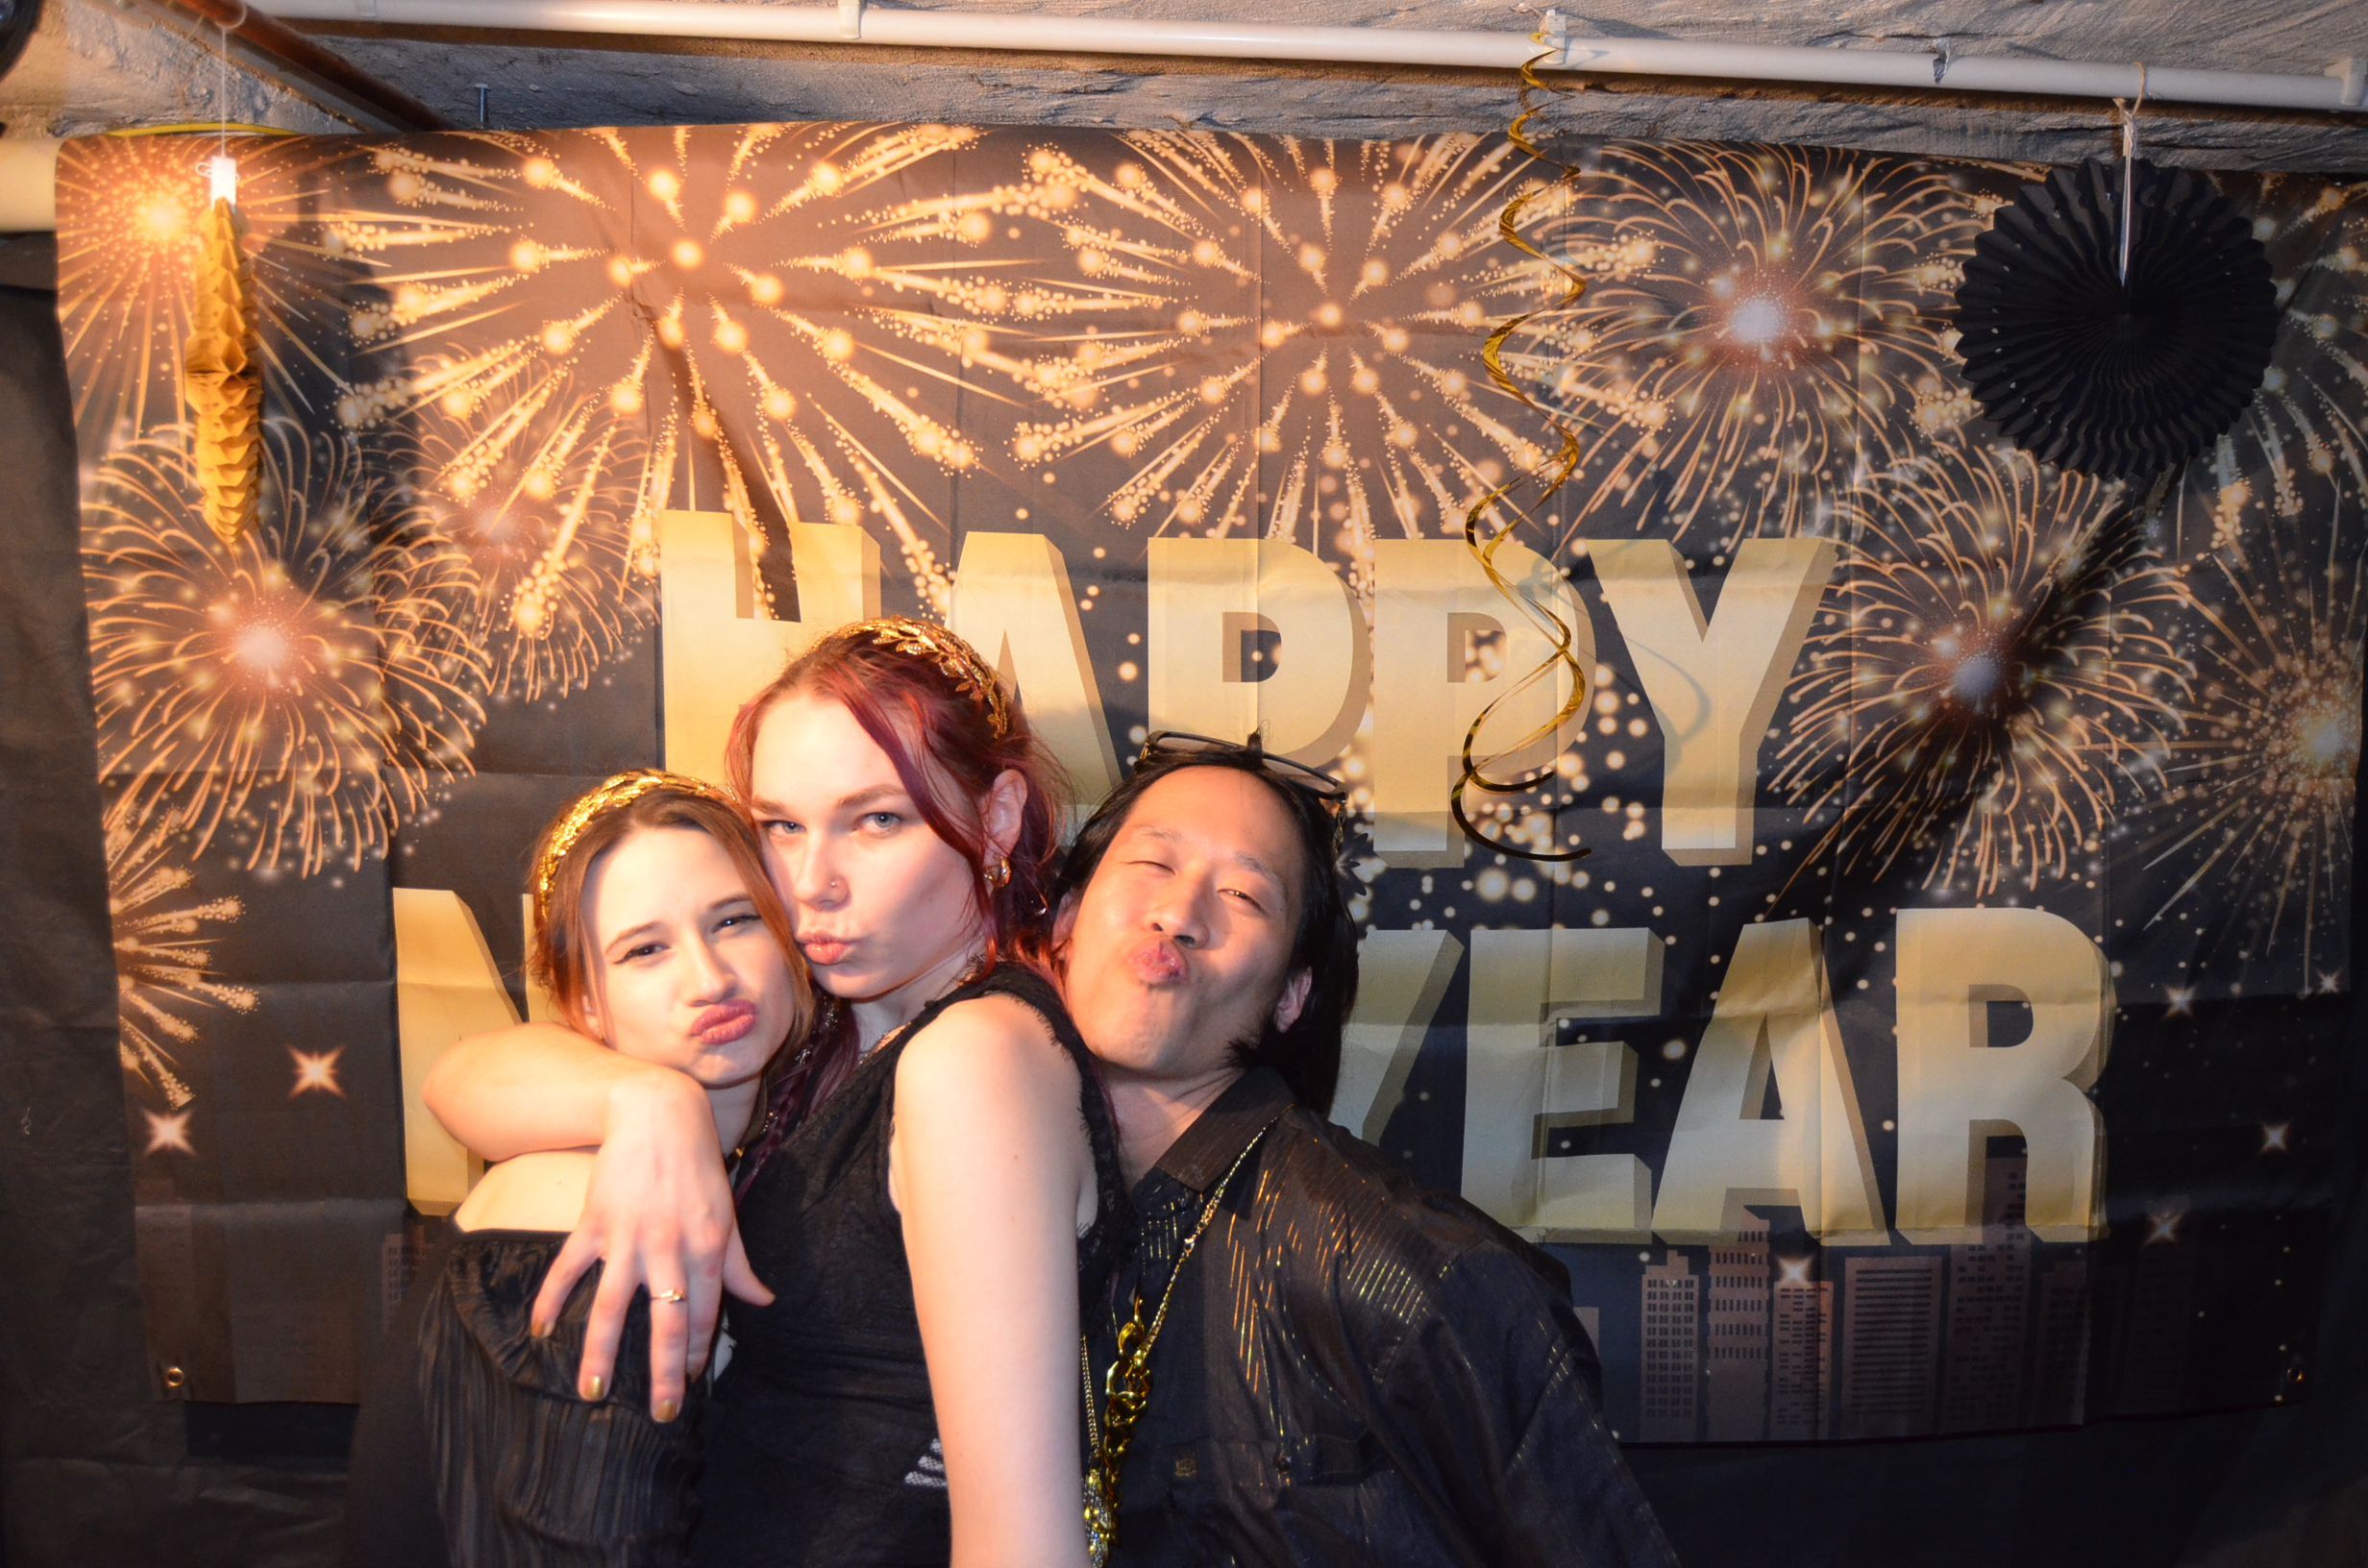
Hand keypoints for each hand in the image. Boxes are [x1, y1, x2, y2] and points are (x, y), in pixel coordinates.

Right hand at [531, 1069, 773, 1419]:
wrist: (658, 1114)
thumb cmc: (697, 1168)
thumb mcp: (726, 1216)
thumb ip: (738, 1265)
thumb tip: (764, 1301)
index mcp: (705, 1248)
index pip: (704, 1314)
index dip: (698, 1353)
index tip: (690, 1385)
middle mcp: (668, 1248)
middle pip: (666, 1322)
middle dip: (664, 1373)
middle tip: (659, 1415)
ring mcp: (628, 1237)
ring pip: (612, 1307)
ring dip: (601, 1353)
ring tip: (592, 1394)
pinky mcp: (593, 1223)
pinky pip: (569, 1269)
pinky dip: (552, 1300)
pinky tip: (541, 1332)